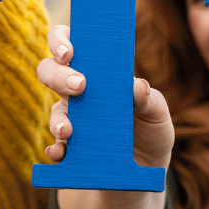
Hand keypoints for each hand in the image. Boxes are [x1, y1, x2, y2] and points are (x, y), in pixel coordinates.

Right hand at [36, 25, 173, 169]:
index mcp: (98, 75)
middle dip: (58, 75)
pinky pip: (56, 147)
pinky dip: (55, 150)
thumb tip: (137, 85)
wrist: (150, 168)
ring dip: (57, 119)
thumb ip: (150, 99)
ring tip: (68, 130)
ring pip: (53, 112)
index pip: (70, 46)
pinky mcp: (71, 148)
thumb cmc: (152, 130)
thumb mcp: (158, 113)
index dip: (62, 41)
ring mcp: (72, 120)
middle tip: (79, 85)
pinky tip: (60, 153)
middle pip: (50, 72)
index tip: (69, 52)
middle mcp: (79, 93)